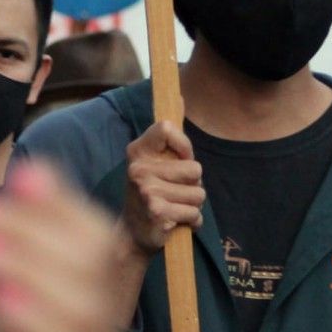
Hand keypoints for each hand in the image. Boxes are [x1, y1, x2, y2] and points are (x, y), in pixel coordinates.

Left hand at [0, 162, 117, 331]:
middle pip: (92, 263)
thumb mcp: (14, 305)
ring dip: (24, 266)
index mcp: (93, 306)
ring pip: (82, 306)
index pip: (96, 237)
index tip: (13, 179)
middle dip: (28, 227)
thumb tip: (30, 173)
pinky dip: (33, 324)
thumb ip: (25, 252)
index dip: (58, 203)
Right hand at [120, 121, 204, 257]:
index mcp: (137, 151)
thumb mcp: (154, 163)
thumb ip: (170, 137)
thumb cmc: (150, 194)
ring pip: (199, 193)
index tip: (181, 159)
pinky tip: (175, 222)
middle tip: (174, 192)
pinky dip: (191, 221)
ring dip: (193, 205)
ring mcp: (146, 190)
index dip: (184, 146)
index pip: (167, 128)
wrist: (132, 235)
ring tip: (174, 208)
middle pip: (195, 168)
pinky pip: (194, 213)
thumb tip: (180, 97)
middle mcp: (138, 168)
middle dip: (193, 184)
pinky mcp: (157, 212)